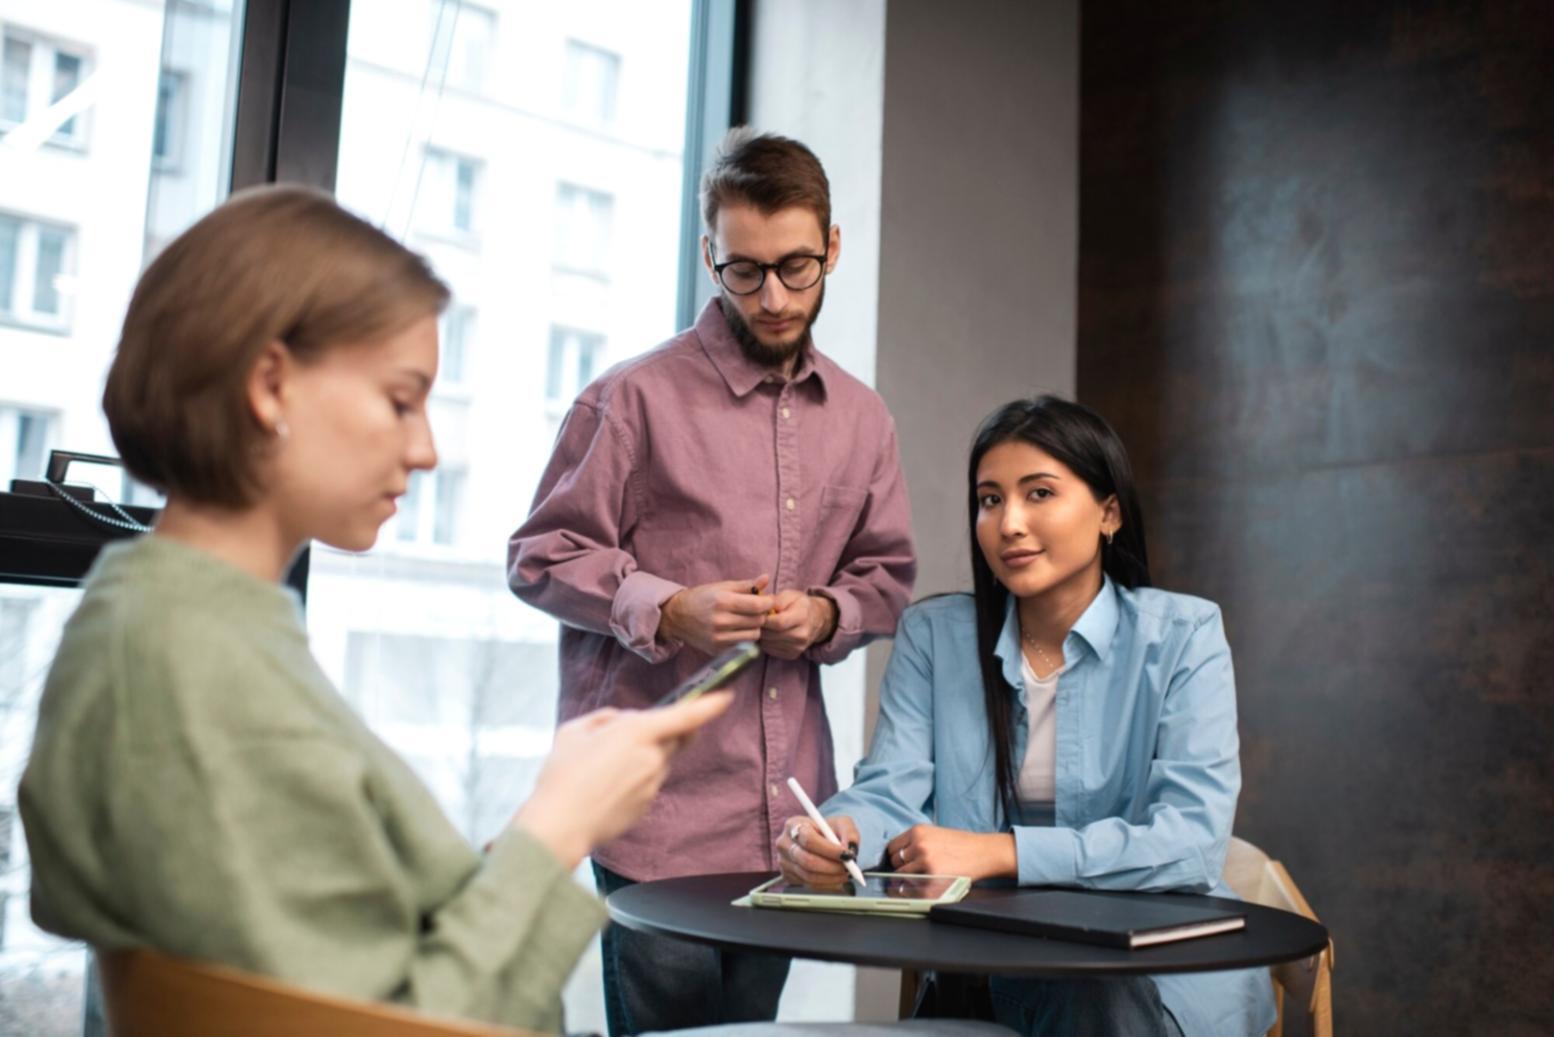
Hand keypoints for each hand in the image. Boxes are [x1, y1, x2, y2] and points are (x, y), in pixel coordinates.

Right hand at [512, 691, 733, 867]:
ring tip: (600, 768)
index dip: (710, 704)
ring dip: (640, 757)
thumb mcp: (574, 731)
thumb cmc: (562, 775)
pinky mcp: (647, 806)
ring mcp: (652, 784)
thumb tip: (622, 721)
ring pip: (657, 761)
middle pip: (672, 738)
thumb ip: (605, 719)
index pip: (686, 715)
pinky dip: (632, 780)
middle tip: (623, 737)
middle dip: (658, 732)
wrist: (559, 826)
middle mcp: (652, 757)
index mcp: (637, 732)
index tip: (726, 696)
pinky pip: (646, 783)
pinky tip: (603, 788)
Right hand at [659, 576, 774, 655]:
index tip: (768, 600)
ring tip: (747, 620)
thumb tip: (766, 578)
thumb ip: (746, 585)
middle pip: (758, 621)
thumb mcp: (722, 587)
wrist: (677, 617)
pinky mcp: (718, 650)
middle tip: (756, 609)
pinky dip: (745, 637)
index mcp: (722, 602)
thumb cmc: (702, 598)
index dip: (768, 603)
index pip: (757, 606)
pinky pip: (744, 645)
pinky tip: (738, 629)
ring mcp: (719, 638)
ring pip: (754, 636)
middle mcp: (720, 622)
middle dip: (761, 614)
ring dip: (755, 627)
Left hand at [759, 591, 836, 659]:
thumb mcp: (790, 595)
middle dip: (760, 627)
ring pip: (768, 644)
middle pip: (771, 635)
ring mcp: (798, 647)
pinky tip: (770, 633)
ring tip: (765, 625)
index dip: (764, 619)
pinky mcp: (792, 655)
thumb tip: (761, 607)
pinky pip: (770, 650)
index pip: (778, 623)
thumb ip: (776, 600)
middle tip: (758, 619)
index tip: (758, 614)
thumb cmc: (799, 605)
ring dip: (762, 635)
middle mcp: (802, 635)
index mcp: (802, 617)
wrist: (816, 619)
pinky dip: (766, 642)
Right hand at [775, 814, 861, 886]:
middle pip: (807, 861)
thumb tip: (851, 849)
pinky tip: (836, 878)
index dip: (829, 850)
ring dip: (832, 878)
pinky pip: (809, 885)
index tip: (847, 855)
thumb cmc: (828, 830)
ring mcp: (784, 861)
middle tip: (848, 868)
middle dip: (832, 867)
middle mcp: (785, 843)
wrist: (819, 839)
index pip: (809, 840)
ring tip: (846, 874)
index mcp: (794, 824)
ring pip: (809, 876)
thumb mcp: (842, 824)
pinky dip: (827, 884)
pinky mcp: (788, 876)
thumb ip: (850, 834)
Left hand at [884, 824, 1016, 881]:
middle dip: (903, 868)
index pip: (892, 847)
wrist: (984, 852)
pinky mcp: (932, 878)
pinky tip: (926, 886)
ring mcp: (925, 861)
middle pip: (895, 862)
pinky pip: (913, 889)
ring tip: (925, 877)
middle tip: (917, 871)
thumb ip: (916, 842)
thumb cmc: (961, 845)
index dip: (896, 857)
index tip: (901, 863)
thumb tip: (897, 857)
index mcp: (917, 831)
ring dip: (910, 879)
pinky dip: (916, 890)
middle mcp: (919, 844)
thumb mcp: (935, 834)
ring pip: (902, 876)